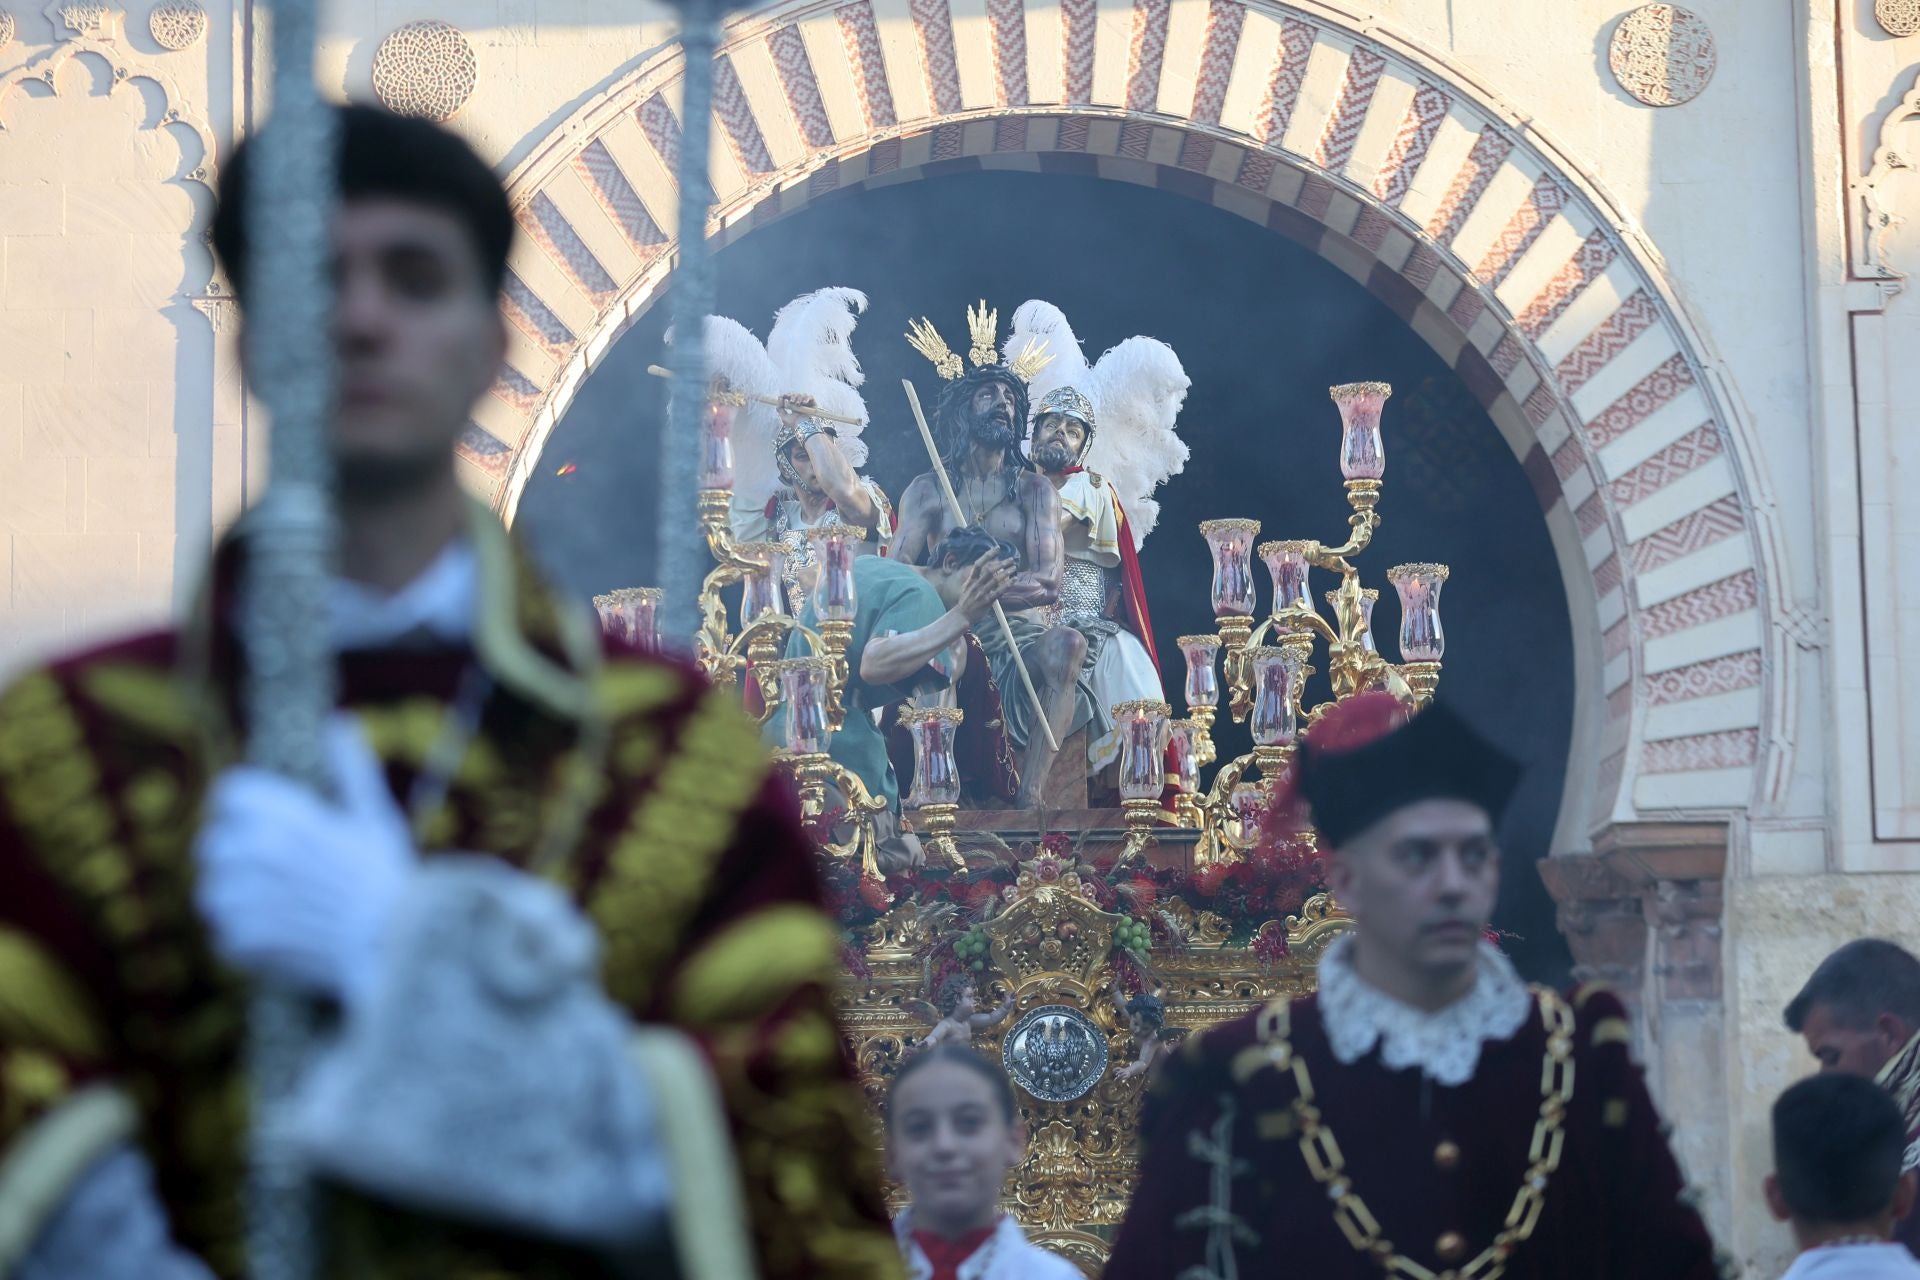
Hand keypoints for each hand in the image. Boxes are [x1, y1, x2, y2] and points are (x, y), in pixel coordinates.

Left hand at [193, 716, 414, 1006]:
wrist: (394, 946)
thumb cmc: (388, 878)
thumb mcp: (375, 816)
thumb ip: (350, 769)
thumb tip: (339, 722)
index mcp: (285, 814)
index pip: (230, 793)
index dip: (249, 809)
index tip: (270, 827)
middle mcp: (255, 851)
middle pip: (213, 844)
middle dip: (241, 858)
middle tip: (283, 876)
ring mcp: (242, 898)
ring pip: (211, 891)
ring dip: (238, 899)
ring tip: (283, 909)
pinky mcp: (239, 939)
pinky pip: (224, 934)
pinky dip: (247, 939)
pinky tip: (286, 937)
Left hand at [776, 392, 818, 426]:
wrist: (802, 427)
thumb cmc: (793, 424)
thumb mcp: (783, 416)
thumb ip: (779, 408)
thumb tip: (779, 397)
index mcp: (793, 406)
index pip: (790, 397)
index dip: (787, 395)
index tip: (784, 395)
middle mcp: (800, 403)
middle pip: (796, 394)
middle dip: (793, 396)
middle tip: (792, 401)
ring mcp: (807, 403)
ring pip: (802, 395)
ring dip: (799, 398)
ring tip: (798, 404)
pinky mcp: (813, 404)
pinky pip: (810, 397)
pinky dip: (807, 398)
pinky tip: (804, 402)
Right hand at [955, 555, 1017, 621]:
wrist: (962, 615)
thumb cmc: (966, 601)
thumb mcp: (967, 587)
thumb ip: (977, 579)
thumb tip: (989, 571)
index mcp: (970, 580)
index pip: (978, 564)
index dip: (988, 555)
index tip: (997, 549)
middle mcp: (976, 585)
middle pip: (990, 570)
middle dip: (1002, 563)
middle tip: (1011, 560)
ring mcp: (981, 592)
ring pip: (996, 579)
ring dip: (1006, 572)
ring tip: (1014, 568)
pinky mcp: (987, 601)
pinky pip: (999, 591)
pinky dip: (1007, 584)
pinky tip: (1013, 580)